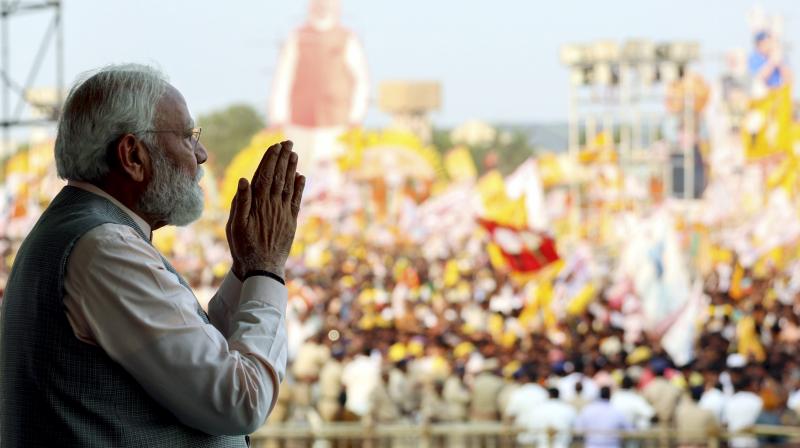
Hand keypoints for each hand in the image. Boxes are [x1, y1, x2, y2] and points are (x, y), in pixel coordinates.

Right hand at [227, 140, 304, 279]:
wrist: (262, 268)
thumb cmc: (244, 247)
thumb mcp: (235, 225)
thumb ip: (240, 202)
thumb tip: (243, 180)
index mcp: (258, 204)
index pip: (265, 176)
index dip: (270, 159)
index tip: (275, 146)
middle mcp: (273, 205)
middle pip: (279, 177)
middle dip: (283, 158)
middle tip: (288, 142)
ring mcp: (284, 213)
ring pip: (289, 186)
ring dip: (292, 168)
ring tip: (294, 154)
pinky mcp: (291, 221)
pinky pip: (297, 201)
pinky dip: (299, 187)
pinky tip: (301, 176)